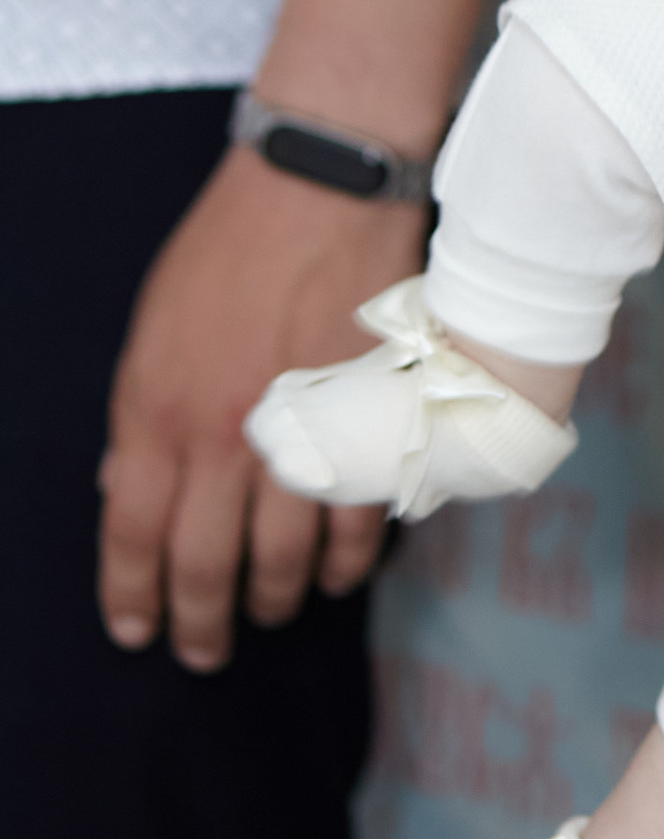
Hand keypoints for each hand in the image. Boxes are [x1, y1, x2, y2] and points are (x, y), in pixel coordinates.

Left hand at [100, 147, 427, 668]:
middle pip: (207, 565)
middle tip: (207, 649)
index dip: (133, 594)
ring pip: (286, 557)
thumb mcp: (150, 331)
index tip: (138, 630)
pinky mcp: (364, 423)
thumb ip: (137, 416)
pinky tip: (339, 569)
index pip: (132, 535)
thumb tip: (124, 487)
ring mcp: (299, 435)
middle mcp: (223, 438)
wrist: (322, 188)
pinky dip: (348, 558)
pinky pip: (358, 520)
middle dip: (204, 622)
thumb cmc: (229, 248)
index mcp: (157, 413)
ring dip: (278, 597)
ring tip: (276, 607)